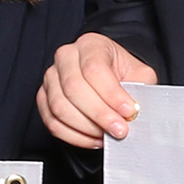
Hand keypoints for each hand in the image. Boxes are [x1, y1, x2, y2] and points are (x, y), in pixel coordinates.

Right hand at [39, 33, 153, 147]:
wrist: (108, 76)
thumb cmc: (121, 73)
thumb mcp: (139, 74)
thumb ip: (139, 89)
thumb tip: (135, 112)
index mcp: (90, 44)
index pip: (94, 69)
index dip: (111, 94)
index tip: (128, 112)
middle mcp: (66, 57)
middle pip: (74, 88)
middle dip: (99, 114)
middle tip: (120, 129)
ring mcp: (51, 77)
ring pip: (60, 108)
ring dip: (86, 128)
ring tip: (107, 135)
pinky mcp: (43, 98)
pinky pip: (52, 122)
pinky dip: (74, 136)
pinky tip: (93, 139)